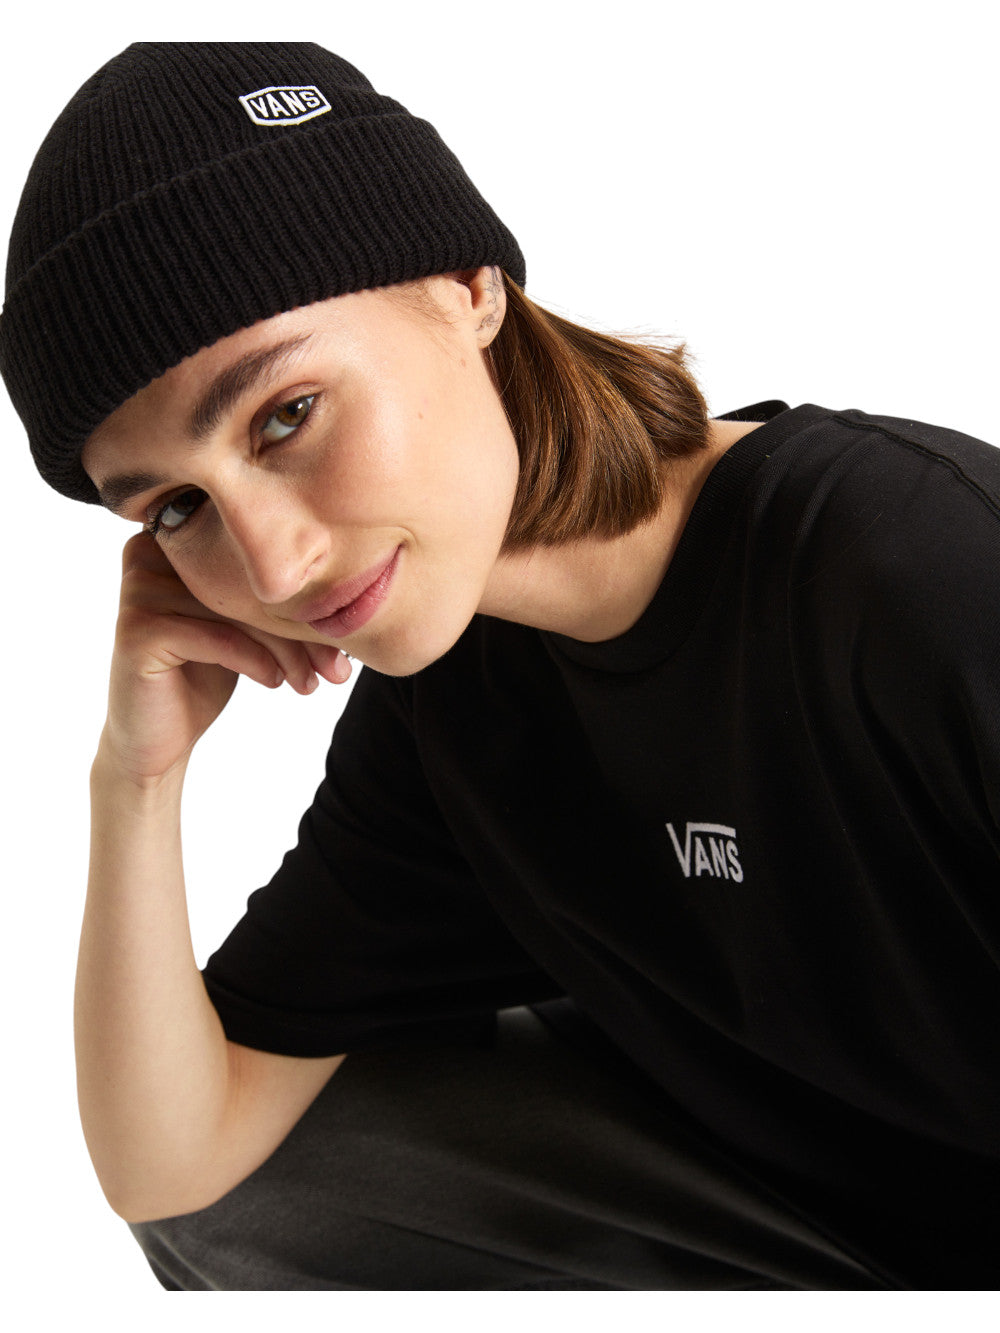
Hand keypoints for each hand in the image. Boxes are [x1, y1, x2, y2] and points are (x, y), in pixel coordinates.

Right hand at [101, 532, 350, 782]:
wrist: (159, 737)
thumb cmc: (206, 672)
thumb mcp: (243, 624)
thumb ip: (270, 592)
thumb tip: (356, 579)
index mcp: (176, 538)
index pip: (254, 561)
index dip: (302, 600)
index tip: (342, 640)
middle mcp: (150, 553)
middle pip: (245, 584)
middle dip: (299, 628)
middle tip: (337, 668)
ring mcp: (139, 589)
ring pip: (236, 612)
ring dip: (285, 650)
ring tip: (311, 681)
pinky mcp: (137, 629)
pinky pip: (215, 636)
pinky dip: (253, 659)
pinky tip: (275, 681)